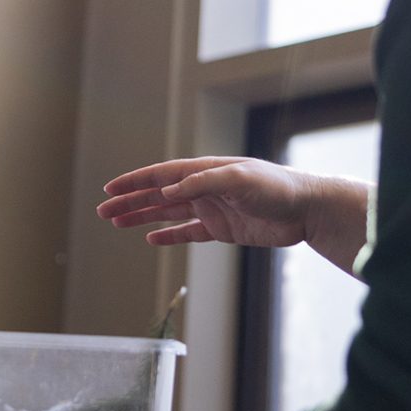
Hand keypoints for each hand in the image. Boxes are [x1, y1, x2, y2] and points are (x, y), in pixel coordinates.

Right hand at [97, 157, 371, 272]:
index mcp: (205, 171)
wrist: (308, 209)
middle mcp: (204, 188)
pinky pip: (189, 232)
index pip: (161, 175)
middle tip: (103, 212)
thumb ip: (203, 183)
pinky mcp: (224, 229)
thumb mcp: (240, 179)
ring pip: (168, 213)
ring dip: (142, 217)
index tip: (110, 190)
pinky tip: (152, 238)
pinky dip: (170, 235)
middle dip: (130, 202)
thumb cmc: (277, 187)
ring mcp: (212, 208)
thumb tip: (168, 192)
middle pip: (158, 195)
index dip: (135, 182)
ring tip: (117, 223)